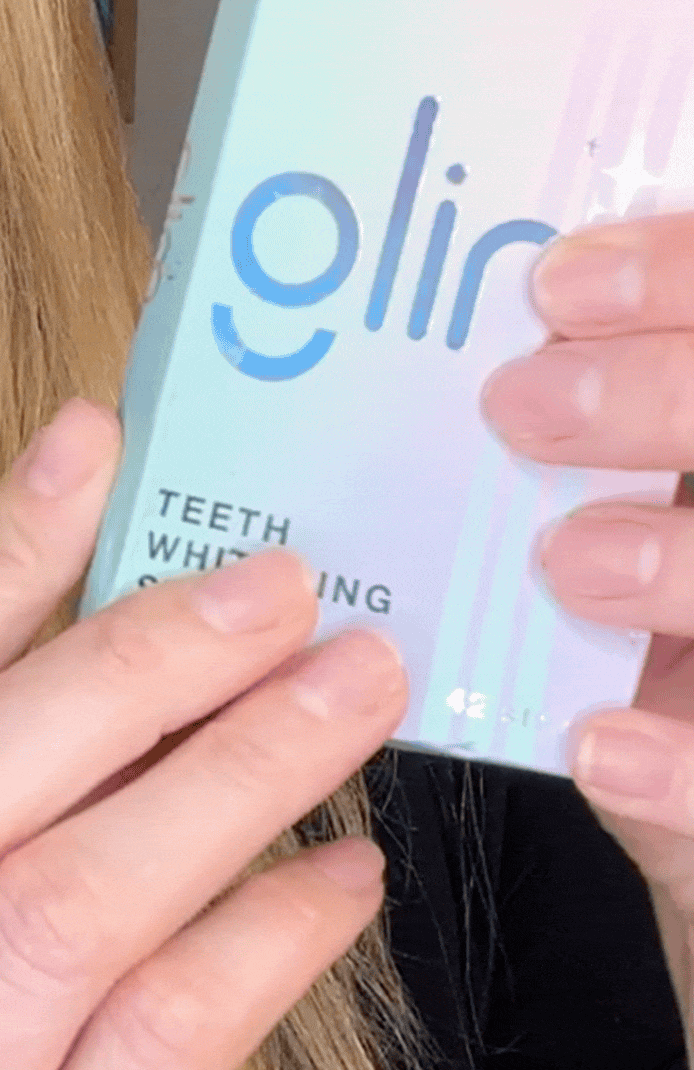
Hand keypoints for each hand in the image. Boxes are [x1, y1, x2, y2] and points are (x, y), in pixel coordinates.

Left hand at [483, 215, 693, 1018]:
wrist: (676, 797)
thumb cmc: (617, 641)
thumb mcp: (590, 518)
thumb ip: (541, 444)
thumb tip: (404, 351)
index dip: (678, 271)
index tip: (554, 286)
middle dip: (668, 398)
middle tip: (522, 408)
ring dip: (687, 566)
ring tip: (569, 564)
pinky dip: (683, 762)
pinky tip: (601, 747)